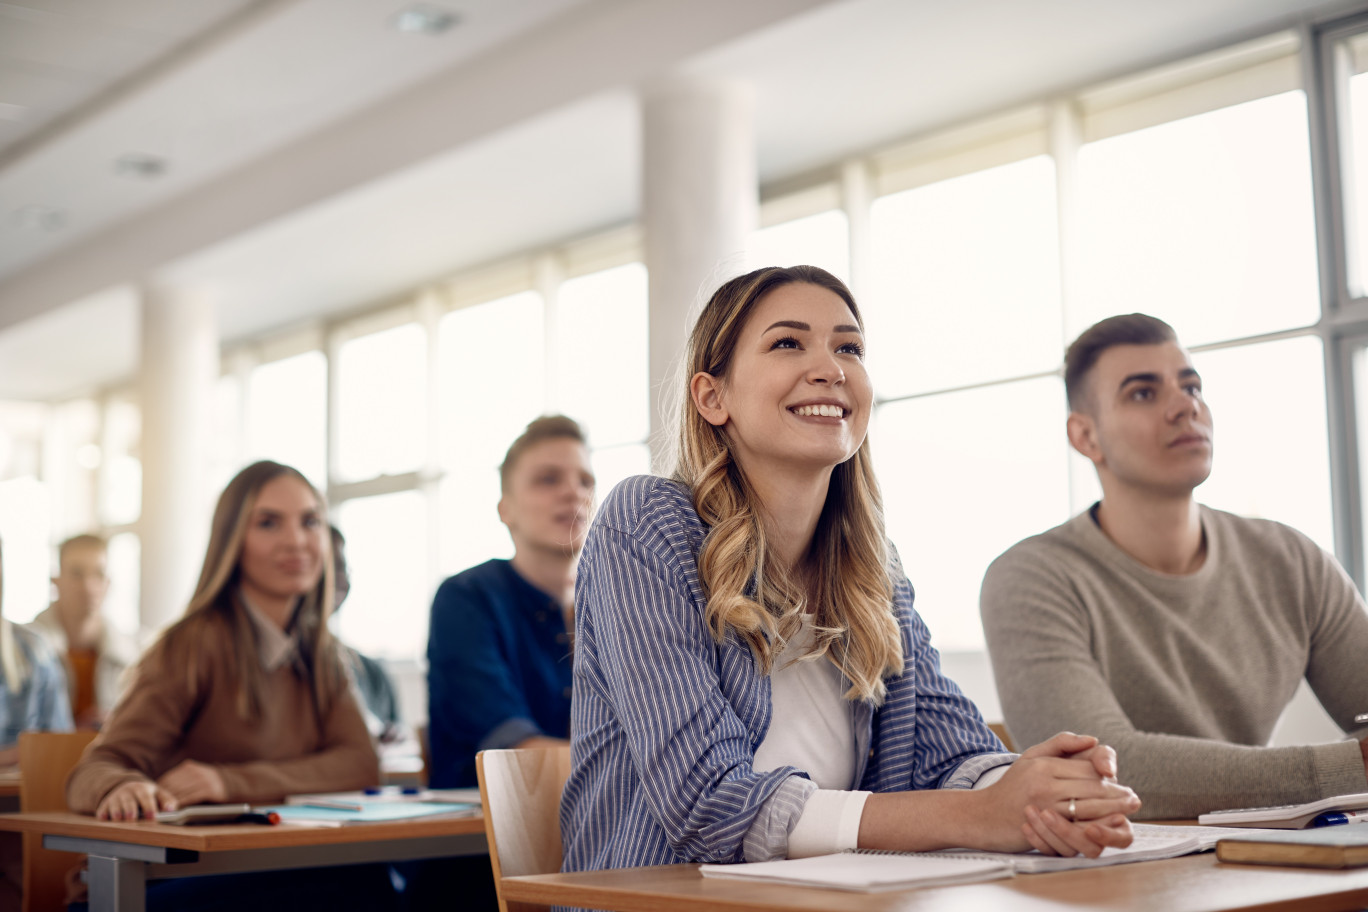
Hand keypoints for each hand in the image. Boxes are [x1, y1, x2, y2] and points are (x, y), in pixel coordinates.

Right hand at [95, 780, 176, 820]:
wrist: (126, 787)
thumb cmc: (147, 795)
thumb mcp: (159, 794)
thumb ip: (168, 801)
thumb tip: (170, 810)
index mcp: (142, 789)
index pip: (146, 798)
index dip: (149, 807)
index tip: (152, 817)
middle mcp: (127, 792)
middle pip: (129, 802)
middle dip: (130, 810)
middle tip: (133, 819)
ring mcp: (114, 798)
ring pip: (115, 806)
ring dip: (117, 813)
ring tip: (119, 820)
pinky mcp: (104, 805)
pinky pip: (102, 810)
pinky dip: (103, 815)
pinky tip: (104, 819)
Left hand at [156, 760, 226, 805]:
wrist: (233, 782)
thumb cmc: (208, 783)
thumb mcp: (195, 776)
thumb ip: (181, 781)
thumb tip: (159, 793)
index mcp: (188, 766)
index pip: (167, 779)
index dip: (158, 790)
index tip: (151, 800)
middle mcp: (194, 771)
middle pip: (172, 786)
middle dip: (162, 798)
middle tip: (153, 808)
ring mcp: (202, 779)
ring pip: (179, 792)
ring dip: (169, 803)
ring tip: (161, 811)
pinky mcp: (208, 789)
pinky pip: (190, 798)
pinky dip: (181, 804)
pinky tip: (175, 810)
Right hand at [979, 731, 1139, 855]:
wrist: (983, 815)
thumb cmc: (1010, 787)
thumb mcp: (1030, 756)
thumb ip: (1061, 743)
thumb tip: (1093, 740)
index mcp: (1044, 764)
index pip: (1085, 769)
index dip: (1107, 777)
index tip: (1121, 783)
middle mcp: (1044, 783)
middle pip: (1091, 788)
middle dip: (1117, 795)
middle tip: (1134, 800)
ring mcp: (1044, 805)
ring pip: (1089, 807)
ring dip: (1112, 810)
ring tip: (1126, 812)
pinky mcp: (1044, 826)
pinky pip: (1077, 826)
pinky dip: (1096, 827)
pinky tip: (1108, 828)